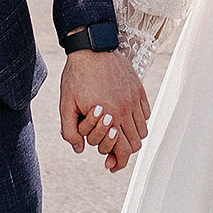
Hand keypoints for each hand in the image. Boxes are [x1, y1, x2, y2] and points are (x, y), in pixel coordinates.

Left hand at [60, 48, 148, 172]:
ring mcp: (134, 98)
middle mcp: (125, 109)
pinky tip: (125, 118)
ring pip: (142, 130)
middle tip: (112, 151)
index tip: (110, 164)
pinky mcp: (138, 89)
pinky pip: (146, 113)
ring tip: (118, 134)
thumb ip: (70, 131)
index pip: (123, 150)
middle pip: (135, 144)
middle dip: (124, 151)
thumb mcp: (66, 104)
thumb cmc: (77, 75)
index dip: (118, 162)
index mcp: (109, 115)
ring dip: (132, 136)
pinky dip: (139, 121)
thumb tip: (79, 149)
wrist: (91, 48)